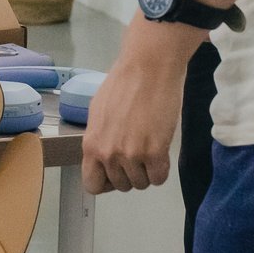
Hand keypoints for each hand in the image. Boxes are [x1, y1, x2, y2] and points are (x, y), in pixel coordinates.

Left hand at [82, 16, 199, 193]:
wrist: (148, 67)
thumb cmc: (125, 83)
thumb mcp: (99, 113)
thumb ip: (100, 138)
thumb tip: (103, 153)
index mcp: (91, 144)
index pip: (92, 185)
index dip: (106, 182)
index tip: (116, 172)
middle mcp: (108, 153)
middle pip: (121, 185)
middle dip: (131, 174)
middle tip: (139, 154)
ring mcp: (131, 155)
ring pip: (141, 184)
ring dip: (148, 171)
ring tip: (150, 147)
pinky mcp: (155, 152)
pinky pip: (159, 178)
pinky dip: (162, 169)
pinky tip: (161, 149)